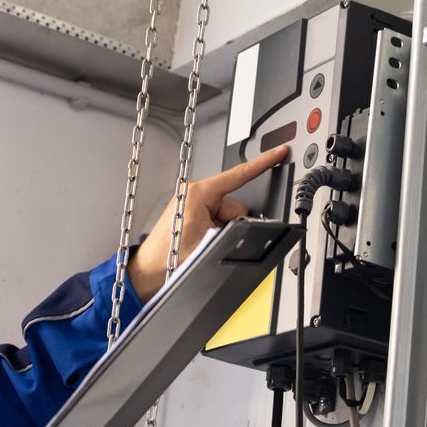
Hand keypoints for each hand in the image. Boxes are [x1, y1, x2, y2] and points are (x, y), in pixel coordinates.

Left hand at [127, 145, 290, 300]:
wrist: (147, 273)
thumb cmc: (168, 258)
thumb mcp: (210, 243)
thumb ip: (237, 230)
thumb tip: (250, 226)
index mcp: (197, 192)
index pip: (238, 175)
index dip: (263, 163)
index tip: (278, 153)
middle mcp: (194, 193)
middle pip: (235, 206)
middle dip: (232, 225)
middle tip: (213, 240)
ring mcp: (192, 203)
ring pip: (227, 216)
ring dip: (221, 231)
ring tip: (201, 243)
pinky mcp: (191, 213)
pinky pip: (216, 220)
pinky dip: (214, 232)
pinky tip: (199, 242)